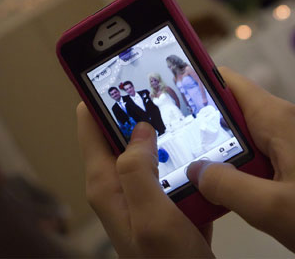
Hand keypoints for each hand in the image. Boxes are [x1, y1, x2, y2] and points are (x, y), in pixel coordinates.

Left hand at [77, 103, 213, 257]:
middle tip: (166, 92)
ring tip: (189, 115)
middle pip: (120, 132)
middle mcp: (117, 186)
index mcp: (105, 183)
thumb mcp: (153, 217)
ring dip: (166, 135)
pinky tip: (205, 153)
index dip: (103, 97)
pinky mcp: (163, 205)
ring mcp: (140, 195)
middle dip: (140, 112)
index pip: (89, 123)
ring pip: (149, 150)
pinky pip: (170, 170)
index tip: (126, 76)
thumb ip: (138, 172)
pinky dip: (184, 159)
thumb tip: (139, 129)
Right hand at [187, 67, 294, 257]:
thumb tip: (195, 171)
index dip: (197, 83)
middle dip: (208, 131)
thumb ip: (226, 186)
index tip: (169, 90)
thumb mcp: (272, 210)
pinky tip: (244, 193)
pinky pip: (271, 153)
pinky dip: (251, 168)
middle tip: (180, 150)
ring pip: (252, 136)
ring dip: (230, 156)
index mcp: (283, 120)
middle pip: (236, 112)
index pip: (229, 82)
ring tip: (209, 179)